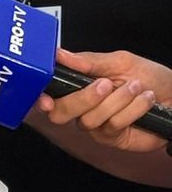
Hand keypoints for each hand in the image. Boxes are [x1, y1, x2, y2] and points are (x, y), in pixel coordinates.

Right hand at [34, 49, 169, 153]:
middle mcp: (83, 108)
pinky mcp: (112, 137)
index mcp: (79, 86)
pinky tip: (145, 101)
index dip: (42, 98)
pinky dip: (132, 110)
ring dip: (118, 100)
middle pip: (61, 112)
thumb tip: (60, 54)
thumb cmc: (150, 78)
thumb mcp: (120, 61)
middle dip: (83, 99)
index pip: (51, 95)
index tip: (46, 97)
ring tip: (137, 88)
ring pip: (89, 119)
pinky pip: (111, 126)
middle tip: (105, 84)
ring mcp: (96, 125)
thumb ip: (88, 61)